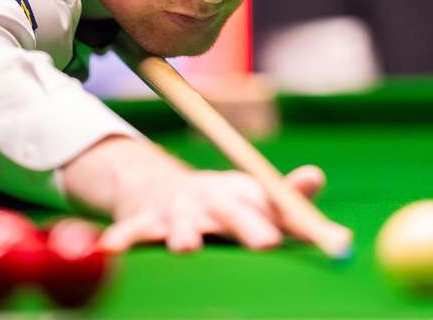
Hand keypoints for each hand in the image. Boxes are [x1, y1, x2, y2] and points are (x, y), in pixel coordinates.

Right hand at [62, 136, 326, 252]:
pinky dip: (122, 241)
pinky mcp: (141, 223)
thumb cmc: (221, 203)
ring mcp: (174, 212)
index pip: (272, 207)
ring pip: (180, 224)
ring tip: (186, 247)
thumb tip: (320, 181)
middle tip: (265, 243)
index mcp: (242, 195)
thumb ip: (290, 204)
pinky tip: (113, 251)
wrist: (160, 187)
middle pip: (233, 213)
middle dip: (247, 226)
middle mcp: (211, 200)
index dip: (290, 220)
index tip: (302, 236)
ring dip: (184, 234)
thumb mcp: (255, 199)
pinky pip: (129, 233)